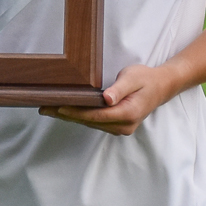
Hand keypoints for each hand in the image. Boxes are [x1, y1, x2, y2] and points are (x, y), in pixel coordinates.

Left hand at [41, 62, 183, 135]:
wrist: (161, 87)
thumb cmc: (146, 79)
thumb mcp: (133, 77)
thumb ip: (120, 88)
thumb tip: (107, 99)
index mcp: (128, 113)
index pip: (96, 115)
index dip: (76, 112)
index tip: (59, 106)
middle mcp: (123, 126)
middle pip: (89, 122)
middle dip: (66, 114)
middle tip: (44, 107)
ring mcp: (120, 128)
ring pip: (89, 123)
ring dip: (69, 116)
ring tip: (48, 108)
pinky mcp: (116, 126)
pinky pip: (94, 122)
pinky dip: (79, 116)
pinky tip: (64, 110)